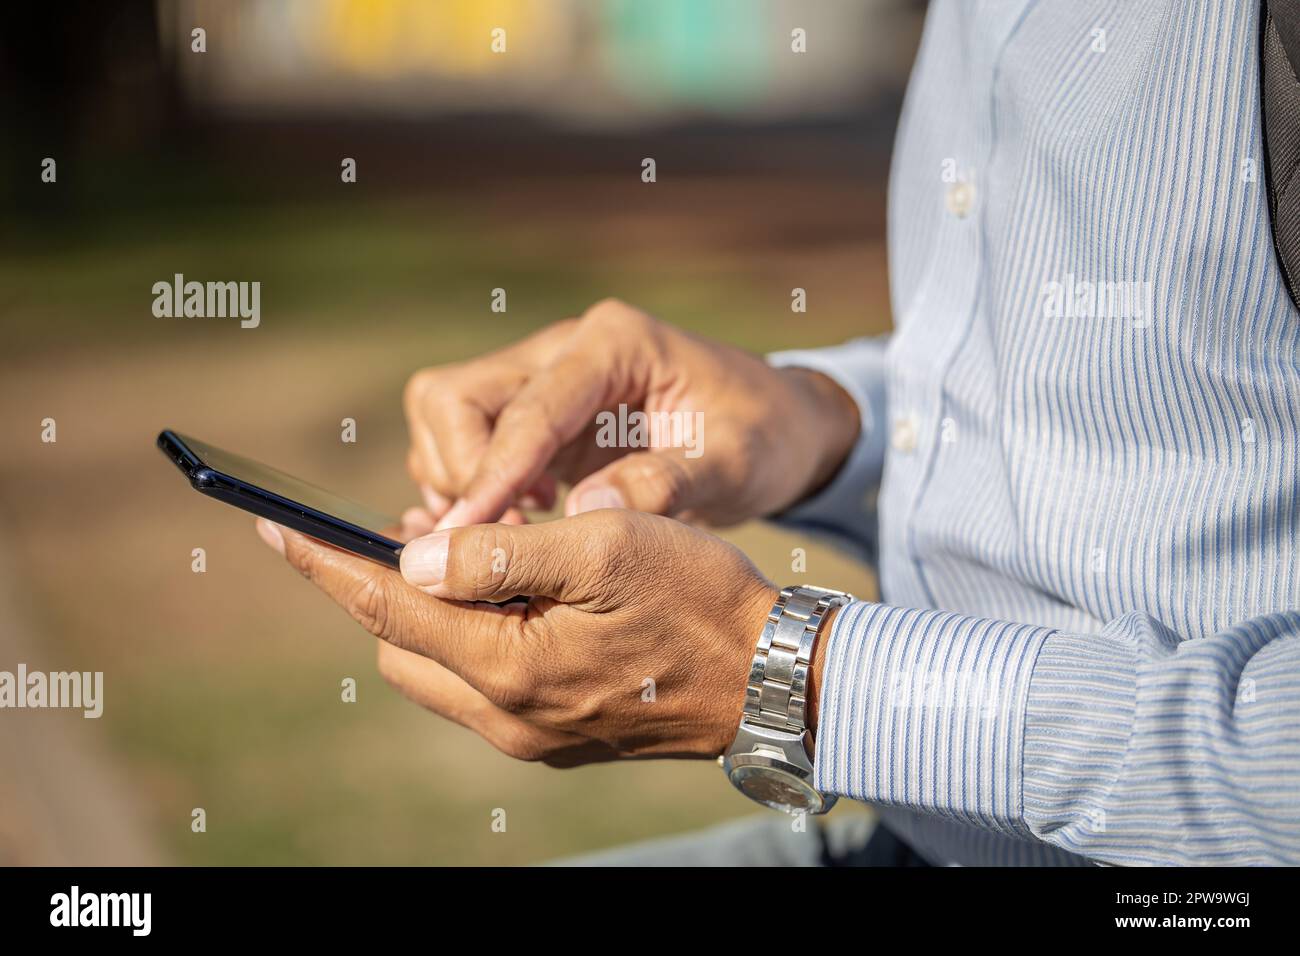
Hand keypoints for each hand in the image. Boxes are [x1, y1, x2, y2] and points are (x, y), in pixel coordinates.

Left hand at [255, 510, 781, 765]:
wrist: (772, 679)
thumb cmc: (699, 598)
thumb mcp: (603, 546)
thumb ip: (500, 551)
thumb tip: (412, 550)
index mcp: (508, 665)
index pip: (386, 603)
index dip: (326, 560)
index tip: (273, 525)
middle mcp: (505, 715)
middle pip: (400, 643)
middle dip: (386, 583)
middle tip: (414, 523)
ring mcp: (529, 733)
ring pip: (436, 666)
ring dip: (432, 609)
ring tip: (468, 549)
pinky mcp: (555, 734)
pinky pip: (479, 684)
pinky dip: (471, 635)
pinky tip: (510, 594)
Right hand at [403, 298, 859, 528]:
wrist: (777, 427)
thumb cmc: (763, 438)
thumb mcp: (737, 464)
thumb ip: (667, 483)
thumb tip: (583, 510)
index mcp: (614, 343)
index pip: (529, 408)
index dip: (491, 474)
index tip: (466, 535)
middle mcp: (566, 350)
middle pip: (455, 396)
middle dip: (463, 471)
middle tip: (509, 536)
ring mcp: (545, 379)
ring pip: (447, 416)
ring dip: (462, 481)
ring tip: (524, 529)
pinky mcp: (537, 416)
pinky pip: (466, 443)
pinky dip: (471, 486)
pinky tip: (520, 522)